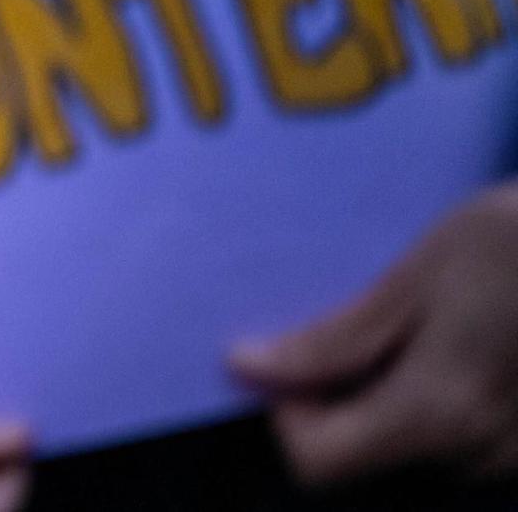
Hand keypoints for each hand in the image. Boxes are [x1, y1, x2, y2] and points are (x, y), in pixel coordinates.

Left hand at [231, 180, 517, 486]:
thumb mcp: (416, 276)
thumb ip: (334, 339)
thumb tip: (248, 366)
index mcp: (436, 415)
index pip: (316, 463)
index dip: (283, 413)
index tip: (285, 358)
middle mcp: (479, 455)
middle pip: (367, 454)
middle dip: (337, 397)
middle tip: (352, 322)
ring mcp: (517, 455)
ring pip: (416, 444)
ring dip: (392, 392)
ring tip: (416, 317)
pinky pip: (465, 434)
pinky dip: (439, 393)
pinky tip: (458, 335)